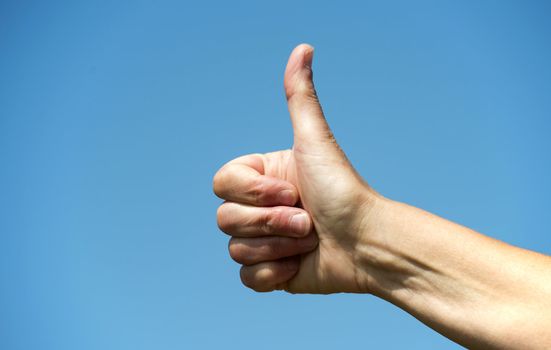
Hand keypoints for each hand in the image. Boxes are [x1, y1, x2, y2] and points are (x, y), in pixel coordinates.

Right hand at [214, 44, 378, 293]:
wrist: (367, 243)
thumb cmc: (343, 191)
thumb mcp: (315, 141)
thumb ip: (300, 98)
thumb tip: (303, 48)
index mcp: (262, 178)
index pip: (222, 184)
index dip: (253, 192)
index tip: (291, 190)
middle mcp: (259, 208)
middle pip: (225, 220)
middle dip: (270, 223)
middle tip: (307, 220)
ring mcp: (263, 241)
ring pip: (235, 249)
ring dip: (278, 248)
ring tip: (310, 240)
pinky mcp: (270, 273)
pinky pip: (247, 278)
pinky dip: (275, 274)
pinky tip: (300, 265)